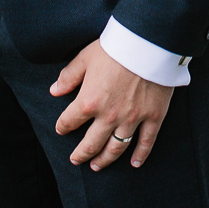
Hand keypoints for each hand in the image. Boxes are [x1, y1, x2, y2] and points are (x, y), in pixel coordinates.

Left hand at [51, 40, 172, 169]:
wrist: (149, 41)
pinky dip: (140, 156)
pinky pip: (146, 142)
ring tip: (97, 166)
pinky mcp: (153, 116)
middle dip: (81, 153)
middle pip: (91, 143)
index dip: (62, 127)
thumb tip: (54, 91)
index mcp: (89, 101)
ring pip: (116, 148)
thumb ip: (69, 76)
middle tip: (76, 159)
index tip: (61, 129)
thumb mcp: (86, 57)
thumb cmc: (116, 47)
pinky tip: (134, 164)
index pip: (70, 122)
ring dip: (105, 159)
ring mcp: (132, 119)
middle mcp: (109, 116)